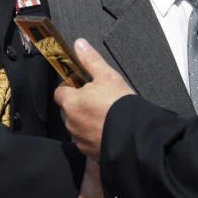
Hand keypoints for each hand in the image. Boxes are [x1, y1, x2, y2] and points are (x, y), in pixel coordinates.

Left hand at [54, 39, 133, 159]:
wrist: (137, 137)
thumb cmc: (120, 104)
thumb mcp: (108, 76)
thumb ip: (91, 60)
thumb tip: (79, 44)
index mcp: (71, 103)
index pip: (60, 91)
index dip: (70, 87)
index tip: (84, 86)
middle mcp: (71, 122)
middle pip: (68, 109)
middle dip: (78, 105)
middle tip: (97, 100)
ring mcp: (79, 140)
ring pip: (77, 126)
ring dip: (85, 121)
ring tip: (105, 116)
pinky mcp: (90, 153)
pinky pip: (86, 141)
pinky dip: (93, 135)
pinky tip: (108, 130)